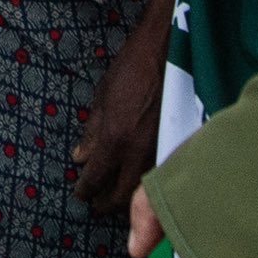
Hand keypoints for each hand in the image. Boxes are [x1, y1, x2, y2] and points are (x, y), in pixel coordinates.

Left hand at [72, 25, 167, 213]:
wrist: (169, 51)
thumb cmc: (132, 68)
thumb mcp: (102, 98)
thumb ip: (91, 132)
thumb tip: (80, 159)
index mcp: (115, 139)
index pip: (96, 179)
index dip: (86, 191)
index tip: (80, 195)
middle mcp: (138, 152)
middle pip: (121, 195)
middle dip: (106, 204)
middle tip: (96, 205)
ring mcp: (161, 151)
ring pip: (143, 189)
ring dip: (127, 197)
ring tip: (115, 198)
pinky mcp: (177, 146)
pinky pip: (158, 175)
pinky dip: (146, 184)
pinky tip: (139, 181)